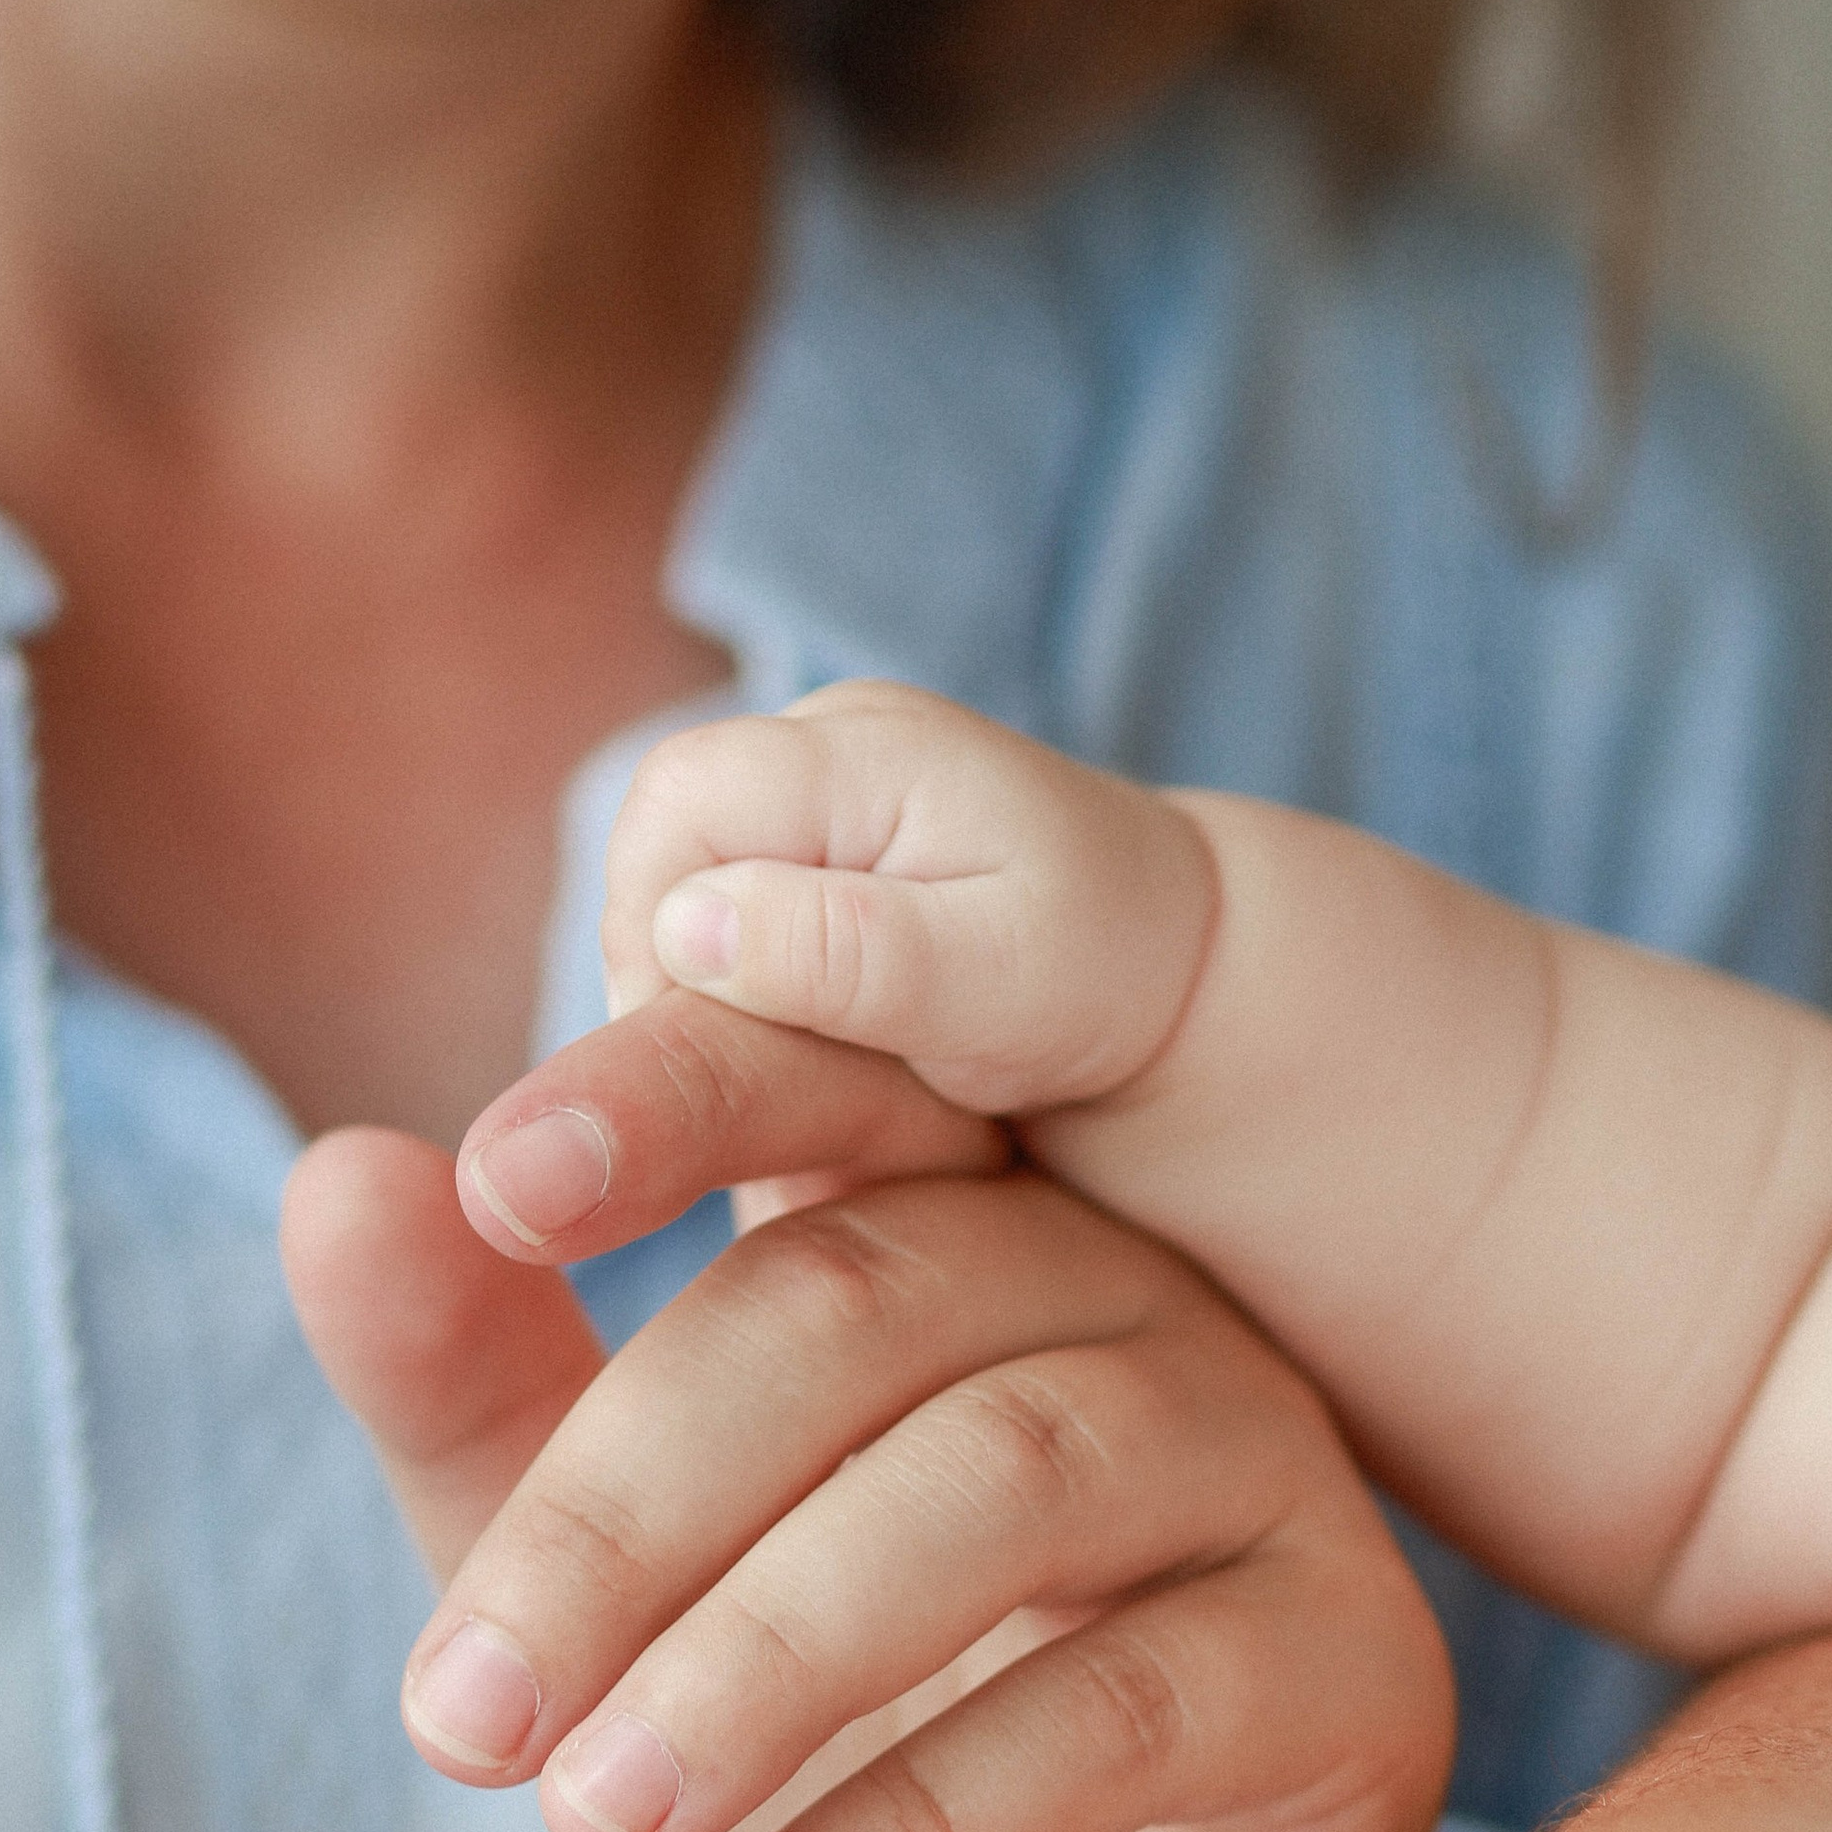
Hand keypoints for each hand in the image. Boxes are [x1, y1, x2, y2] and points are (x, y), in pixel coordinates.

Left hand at [283, 985, 1452, 1831]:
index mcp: (945, 1231)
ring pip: (1003, 1482)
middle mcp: (1124, 1301)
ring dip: (760, 1664)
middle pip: (867, 1301)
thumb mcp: (609, 1613)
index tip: (482, 1190)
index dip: (655, 1109)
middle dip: (628, 1511)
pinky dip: (926, 1821)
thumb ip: (478, 1400)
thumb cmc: (830, 1790)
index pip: (808, 1103)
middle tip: (461, 1725)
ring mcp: (1266, 1464)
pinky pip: (1139, 1700)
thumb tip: (335, 1172)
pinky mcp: (1356, 1660)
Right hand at [599, 677, 1217, 1116]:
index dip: (658, 936)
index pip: (674, 809)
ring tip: (817, 1071)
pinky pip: (719, 924)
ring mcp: (813, 792)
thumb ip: (851, 954)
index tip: (723, 1053)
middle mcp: (821, 744)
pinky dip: (751, 1001)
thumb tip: (692, 929)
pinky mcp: (809, 853)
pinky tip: (824, 1052)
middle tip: (769, 1087)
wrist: (1174, 971)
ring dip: (715, 999)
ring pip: (678, 898)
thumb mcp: (1002, 983)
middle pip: (656, 852)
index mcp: (864, 747)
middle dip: (681, 980)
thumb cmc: (1107, 976)